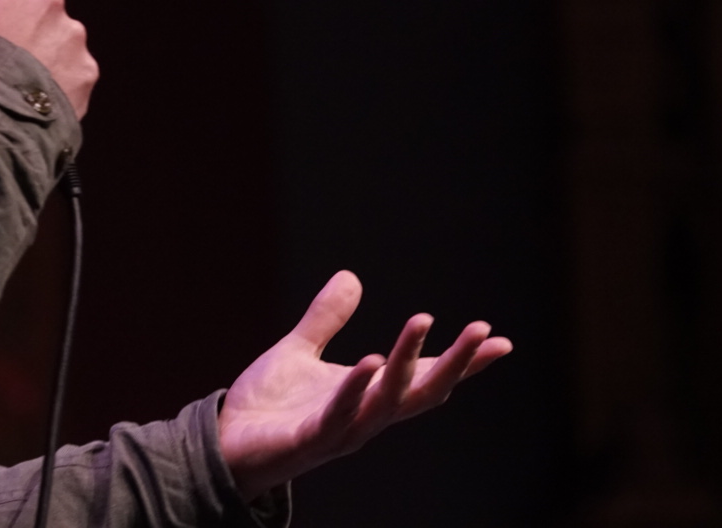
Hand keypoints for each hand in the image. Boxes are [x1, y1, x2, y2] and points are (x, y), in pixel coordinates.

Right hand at [0, 0, 98, 117]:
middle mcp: (48, 3)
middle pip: (44, 2)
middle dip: (30, 23)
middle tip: (7, 53)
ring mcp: (71, 37)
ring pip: (62, 37)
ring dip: (47, 54)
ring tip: (20, 84)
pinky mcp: (85, 70)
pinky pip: (75, 69)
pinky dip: (61, 82)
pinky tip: (36, 99)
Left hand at [217, 270, 512, 499]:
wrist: (222, 444)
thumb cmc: (266, 408)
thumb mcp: (298, 351)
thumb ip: (325, 319)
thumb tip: (351, 277)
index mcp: (368, 395)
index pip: (425, 377)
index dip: (462, 361)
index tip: (498, 340)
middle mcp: (364, 417)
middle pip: (422, 392)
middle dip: (455, 364)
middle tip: (482, 331)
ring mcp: (341, 432)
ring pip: (388, 401)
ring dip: (407, 362)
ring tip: (422, 321)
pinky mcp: (309, 441)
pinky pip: (340, 415)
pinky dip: (357, 388)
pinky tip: (371, 359)